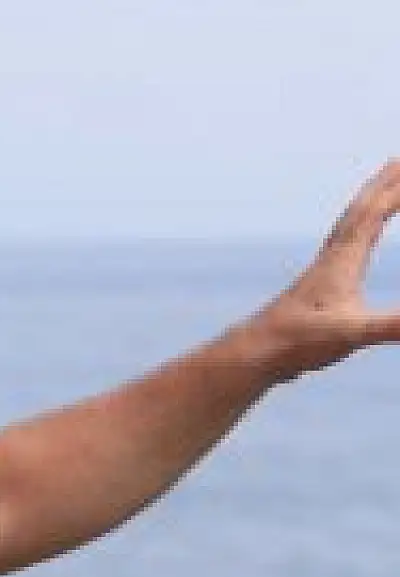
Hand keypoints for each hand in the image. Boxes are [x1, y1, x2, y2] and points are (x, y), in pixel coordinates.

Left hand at [243, 159, 399, 382]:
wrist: (255, 353)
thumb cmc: (298, 342)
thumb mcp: (353, 333)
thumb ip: (395, 325)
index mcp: (341, 260)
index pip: (373, 213)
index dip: (396, 189)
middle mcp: (331, 258)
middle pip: (359, 210)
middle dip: (382, 184)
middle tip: (398, 159)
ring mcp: (323, 271)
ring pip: (349, 226)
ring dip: (367, 204)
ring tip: (382, 192)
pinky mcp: (318, 286)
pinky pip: (343, 247)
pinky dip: (356, 234)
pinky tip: (356, 246)